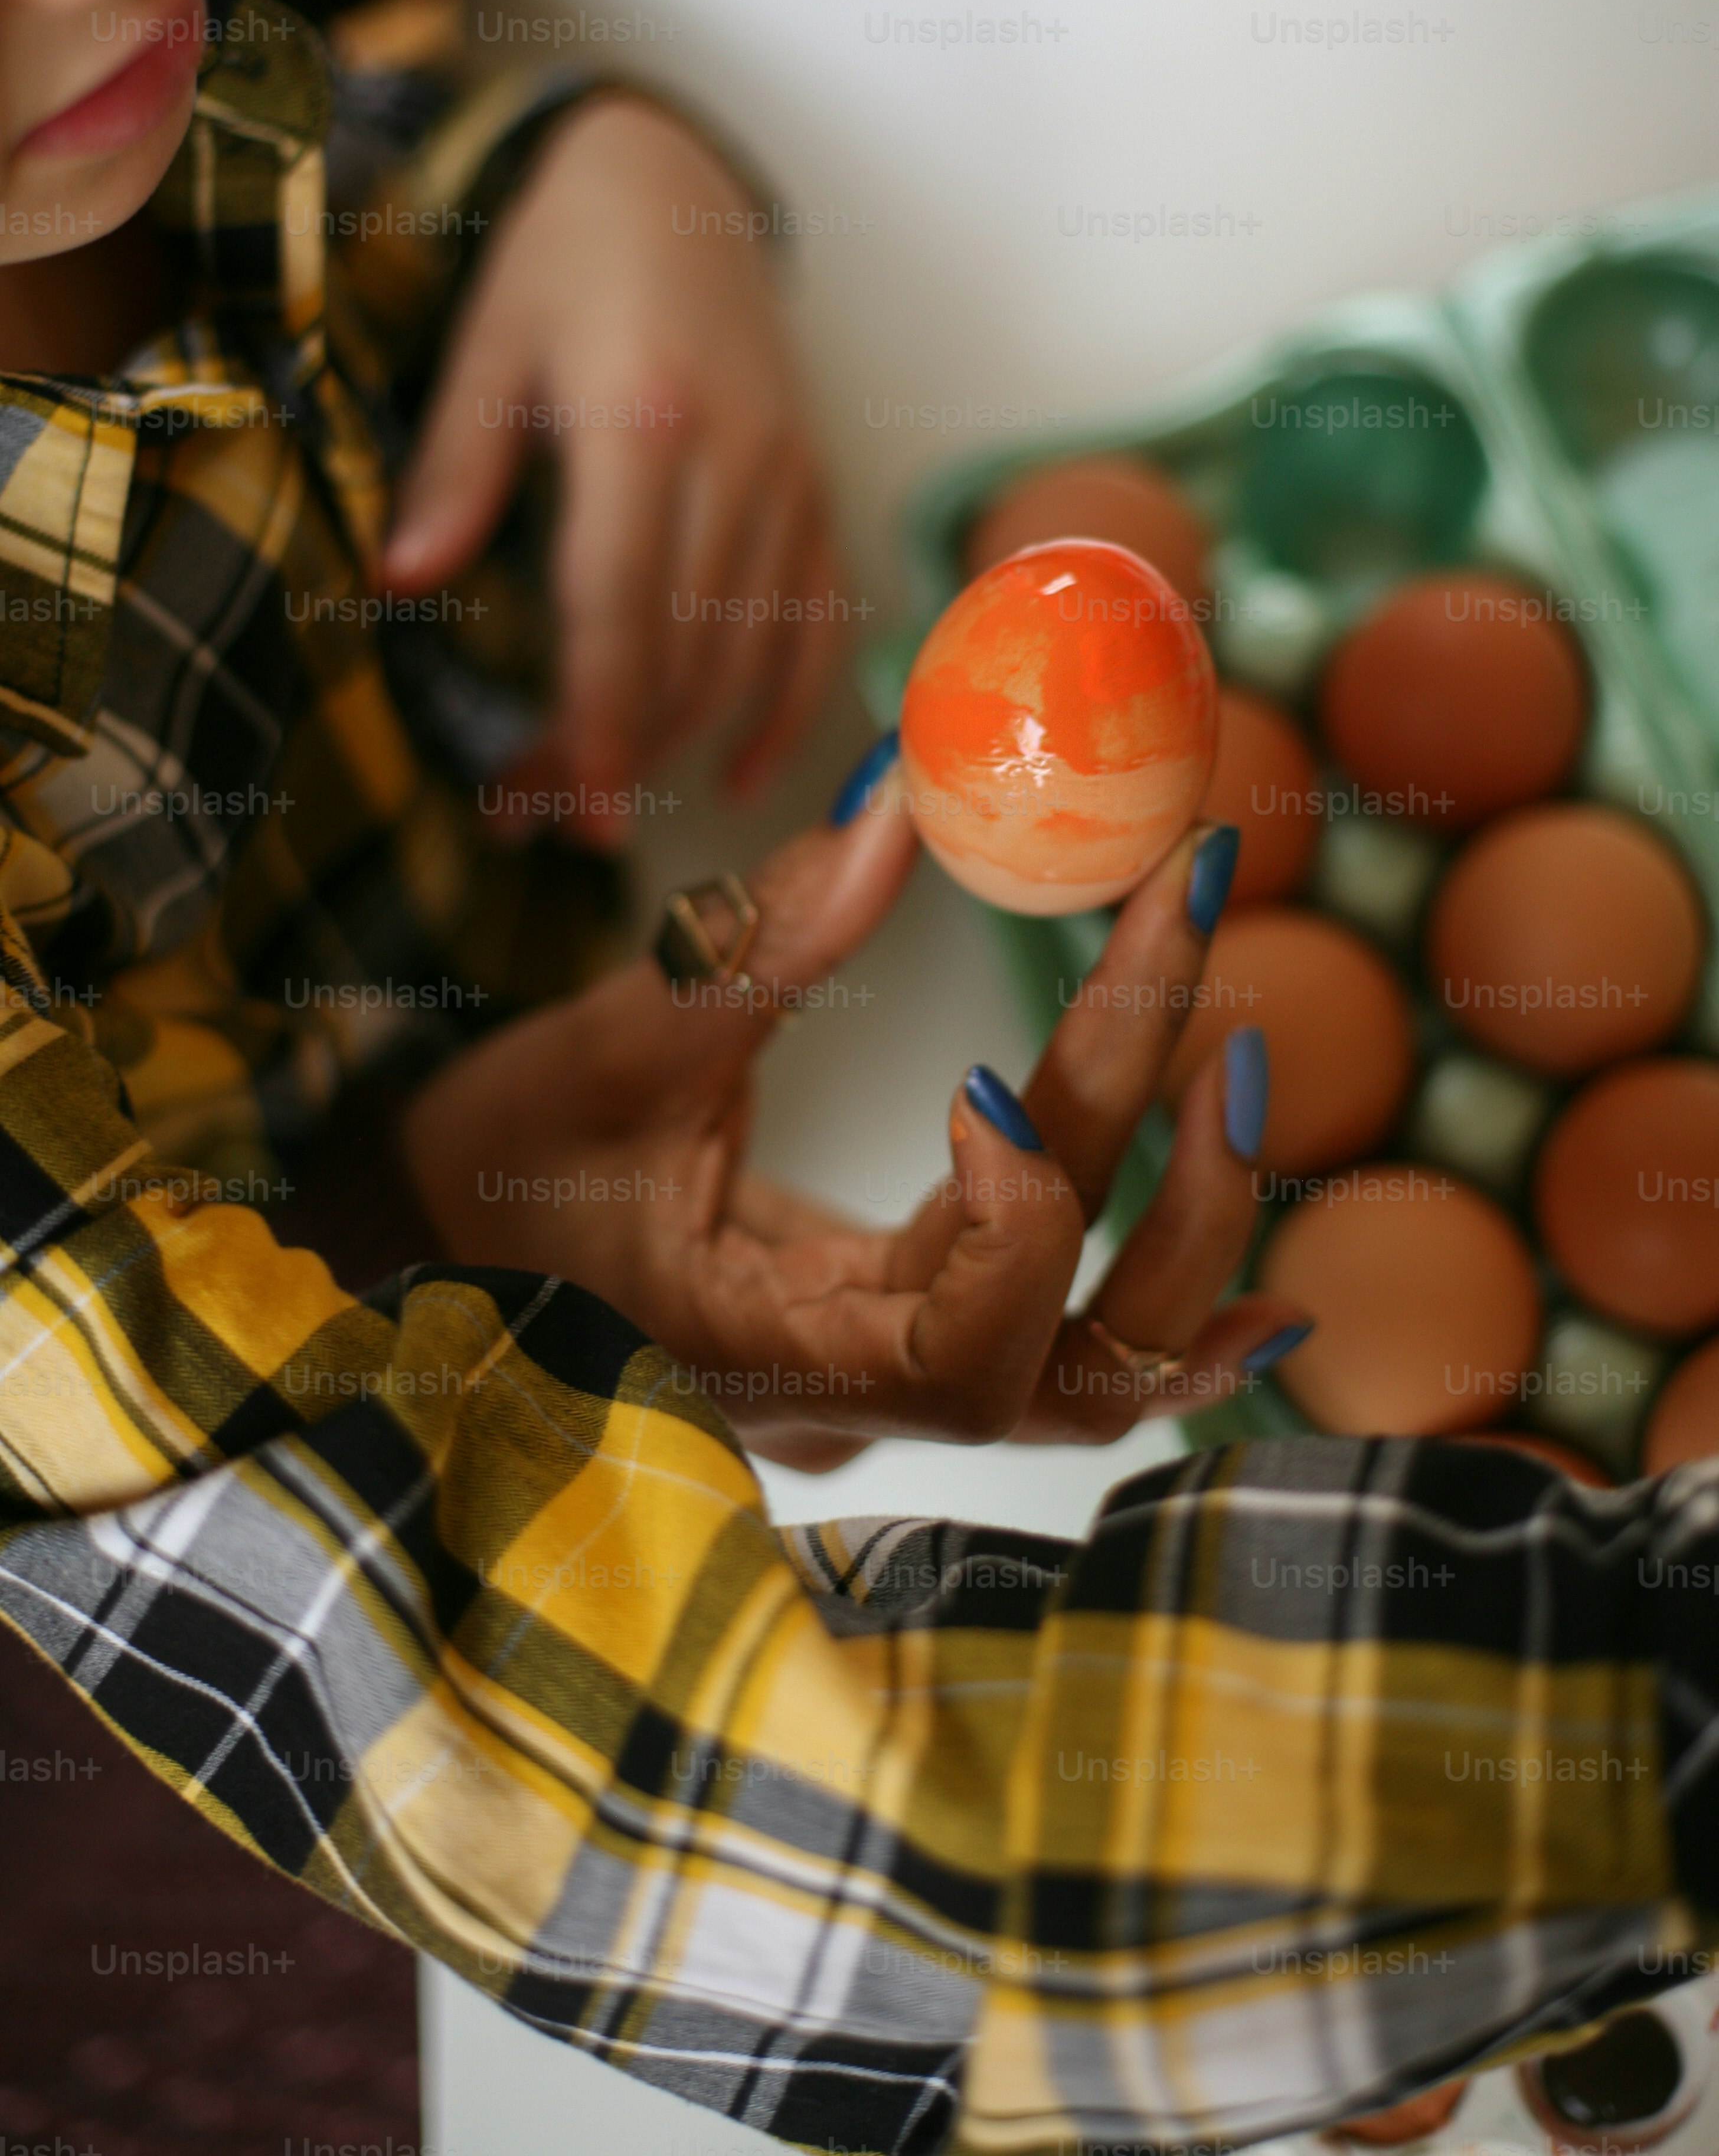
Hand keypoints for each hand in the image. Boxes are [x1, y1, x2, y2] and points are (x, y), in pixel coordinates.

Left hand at [381, 93, 844, 839]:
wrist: (673, 182)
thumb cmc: (566, 260)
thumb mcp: (487, 344)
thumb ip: (453, 468)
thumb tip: (401, 581)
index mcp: (641, 417)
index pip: (622, 602)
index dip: (598, 715)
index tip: (567, 802)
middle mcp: (732, 455)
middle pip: (686, 644)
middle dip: (620, 748)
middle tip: (545, 820)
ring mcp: (787, 476)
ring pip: (752, 648)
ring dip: (684, 742)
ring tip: (604, 800)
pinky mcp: (814, 489)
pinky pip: (817, 620)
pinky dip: (787, 707)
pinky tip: (741, 774)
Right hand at [399, 771, 1306, 1467]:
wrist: (431, 1255)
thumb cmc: (488, 1174)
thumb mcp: (600, 1056)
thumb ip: (754, 944)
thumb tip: (902, 791)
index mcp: (762, 1354)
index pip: (961, 1356)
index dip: (1022, 1218)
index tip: (994, 1073)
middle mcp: (851, 1405)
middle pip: (1071, 1344)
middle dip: (1161, 1151)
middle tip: (1187, 924)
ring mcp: (887, 1393)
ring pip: (1097, 1373)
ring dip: (1197, 1223)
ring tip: (1242, 1055)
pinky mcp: (903, 1344)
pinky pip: (1070, 1363)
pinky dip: (1178, 1317)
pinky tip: (1275, 1282)